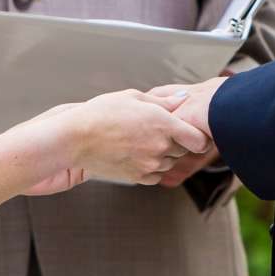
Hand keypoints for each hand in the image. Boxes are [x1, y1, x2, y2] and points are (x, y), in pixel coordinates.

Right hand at [62, 89, 207, 185]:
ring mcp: (150, 165)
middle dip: (177, 142)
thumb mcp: (133, 97)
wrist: (75, 138)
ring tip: (142, 141)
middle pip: (184, 150)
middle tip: (158, 131)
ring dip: (163, 155)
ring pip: (169, 163)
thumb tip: (183, 99)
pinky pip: (155, 175)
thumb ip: (163, 100)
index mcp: (164, 124)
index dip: (198, 136)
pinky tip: (136, 154)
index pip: (199, 139)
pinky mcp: (138, 178)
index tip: (192, 132)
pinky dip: (151, 167)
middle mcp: (160, 147)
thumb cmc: (101, 113)